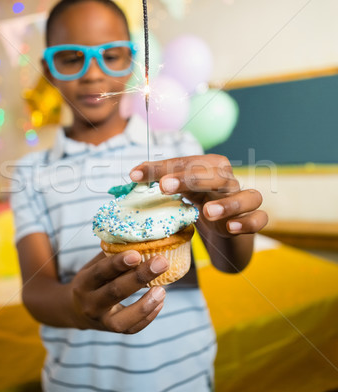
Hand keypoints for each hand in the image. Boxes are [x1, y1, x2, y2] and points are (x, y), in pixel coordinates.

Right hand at [69, 251, 166, 333]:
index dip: (118, 263)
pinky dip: (148, 317)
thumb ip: (112, 256)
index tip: (137, 254)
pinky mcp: (112, 330)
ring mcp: (101, 320)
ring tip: (163, 290)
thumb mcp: (94, 266)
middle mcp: (90, 303)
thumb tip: (139, 240)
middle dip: (140, 277)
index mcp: (84, 282)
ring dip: (145, 305)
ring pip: (123, 319)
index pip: (100, 272)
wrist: (75, 310)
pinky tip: (159, 302)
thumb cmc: (92, 280)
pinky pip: (132, 329)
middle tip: (161, 263)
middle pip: (115, 292)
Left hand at [130, 155, 267, 238]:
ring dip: (228, 204)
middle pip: (216, 175)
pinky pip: (258, 219)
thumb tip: (133, 176)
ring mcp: (245, 200)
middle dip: (190, 179)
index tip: (135, 176)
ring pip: (247, 196)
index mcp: (210, 166)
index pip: (185, 163)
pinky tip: (231, 228)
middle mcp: (229, 180)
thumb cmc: (200, 201)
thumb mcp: (180, 189)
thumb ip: (161, 179)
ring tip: (207, 212)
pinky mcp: (254, 220)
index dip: (160, 168)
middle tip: (165, 186)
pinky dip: (247, 223)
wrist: (226, 228)